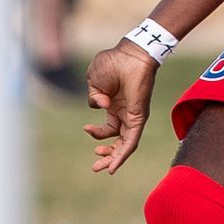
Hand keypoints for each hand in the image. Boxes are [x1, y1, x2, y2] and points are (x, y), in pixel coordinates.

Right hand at [84, 43, 156, 174]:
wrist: (130, 55)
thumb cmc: (113, 63)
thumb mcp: (94, 81)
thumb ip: (94, 97)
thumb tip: (101, 107)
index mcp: (115, 106)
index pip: (108, 129)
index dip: (95, 133)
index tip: (85, 128)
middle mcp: (125, 114)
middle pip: (117, 140)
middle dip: (107, 154)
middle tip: (95, 166)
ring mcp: (133, 117)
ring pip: (124, 145)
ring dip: (113, 158)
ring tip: (101, 168)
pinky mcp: (139, 118)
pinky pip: (131, 141)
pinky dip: (122, 155)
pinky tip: (113, 166)